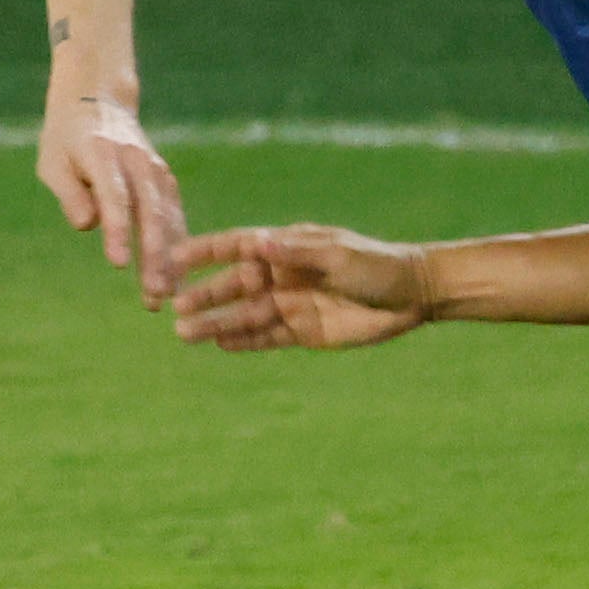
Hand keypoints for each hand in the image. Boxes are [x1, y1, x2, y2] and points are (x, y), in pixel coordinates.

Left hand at [39, 93, 186, 306]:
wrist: (97, 102)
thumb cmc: (67, 140)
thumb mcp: (52, 161)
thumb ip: (69, 192)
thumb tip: (86, 225)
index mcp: (102, 153)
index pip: (113, 196)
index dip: (116, 230)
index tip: (118, 263)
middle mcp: (136, 160)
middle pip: (148, 211)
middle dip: (153, 254)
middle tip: (154, 294)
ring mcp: (155, 169)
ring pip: (167, 217)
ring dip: (170, 257)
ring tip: (166, 296)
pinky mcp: (164, 181)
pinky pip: (174, 216)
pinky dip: (178, 247)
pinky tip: (177, 279)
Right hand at [168, 223, 434, 351]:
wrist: (413, 296)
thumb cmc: (377, 266)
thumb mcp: (338, 255)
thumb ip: (298, 252)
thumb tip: (259, 243)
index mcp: (288, 248)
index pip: (238, 247)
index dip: (206, 252)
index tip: (176, 259)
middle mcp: (283, 275)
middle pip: (235, 285)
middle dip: (207, 296)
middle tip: (177, 310)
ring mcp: (291, 304)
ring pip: (245, 314)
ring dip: (217, 323)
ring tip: (186, 334)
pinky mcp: (303, 331)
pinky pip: (266, 337)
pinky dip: (244, 342)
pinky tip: (220, 345)